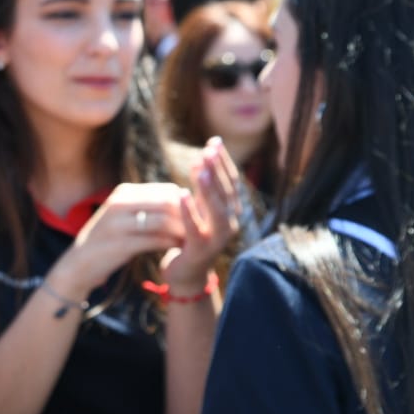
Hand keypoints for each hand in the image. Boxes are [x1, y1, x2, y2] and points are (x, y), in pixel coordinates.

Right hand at [49, 182, 187, 299]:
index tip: (199, 216)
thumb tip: (183, 198)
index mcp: (124, 193)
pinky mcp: (120, 244)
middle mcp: (120, 204)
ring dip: (181, 231)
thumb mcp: (124, 215)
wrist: (79, 264)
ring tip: (191, 239)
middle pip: (167, 203)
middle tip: (202, 228)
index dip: (186, 202)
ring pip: (163, 221)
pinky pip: (154, 240)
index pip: (166, 191)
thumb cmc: (108, 240)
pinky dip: (170, 244)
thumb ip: (148, 205)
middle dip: (188, 216)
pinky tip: (178, 249)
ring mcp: (118, 224)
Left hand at [162, 137, 241, 292]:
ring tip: (200, 170)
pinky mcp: (201, 250)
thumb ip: (203, 186)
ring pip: (218, 211)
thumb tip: (202, 155)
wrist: (185, 272)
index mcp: (231, 211)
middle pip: (227, 193)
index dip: (224, 161)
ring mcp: (218, 239)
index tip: (214, 140)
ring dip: (209, 189)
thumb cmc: (192, 236)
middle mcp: (230, 223)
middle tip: (208, 149)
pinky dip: (190, 211)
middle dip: (218, 170)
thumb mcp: (200, 208)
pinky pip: (195, 229)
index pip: (232, 181)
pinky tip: (181, 194)